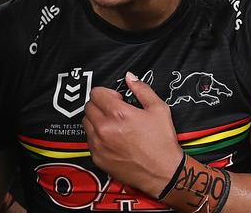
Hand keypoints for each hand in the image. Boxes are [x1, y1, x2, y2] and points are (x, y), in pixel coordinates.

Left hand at [82, 72, 182, 197]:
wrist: (163, 173)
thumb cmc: (162, 141)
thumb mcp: (159, 109)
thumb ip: (142, 89)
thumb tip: (129, 77)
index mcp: (118, 113)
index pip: (96, 93)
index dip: (107, 93)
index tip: (117, 99)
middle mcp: (104, 128)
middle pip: (88, 107)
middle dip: (100, 105)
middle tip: (114, 111)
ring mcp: (99, 145)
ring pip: (86, 123)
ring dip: (96, 120)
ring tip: (112, 125)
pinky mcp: (98, 158)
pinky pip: (89, 140)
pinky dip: (97, 137)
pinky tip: (112, 140)